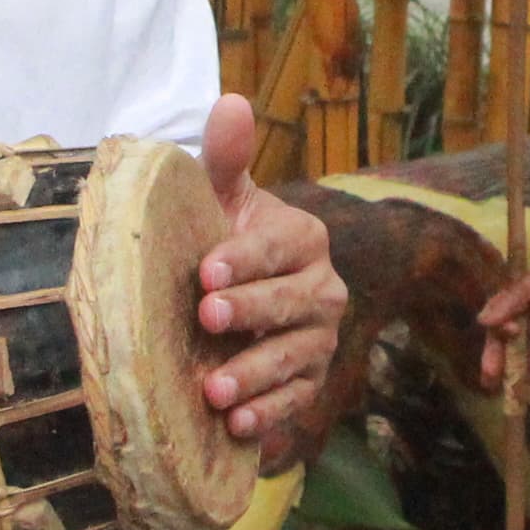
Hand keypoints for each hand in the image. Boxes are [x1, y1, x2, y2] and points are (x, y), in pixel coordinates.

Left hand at [191, 96, 346, 468]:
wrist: (227, 303)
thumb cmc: (219, 242)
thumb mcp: (219, 199)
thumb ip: (226, 156)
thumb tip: (231, 101)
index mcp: (303, 238)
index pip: (279, 246)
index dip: (244, 258)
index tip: (206, 272)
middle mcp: (323, 289)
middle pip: (292, 303)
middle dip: (250, 312)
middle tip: (206, 319)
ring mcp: (319, 341)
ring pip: (295, 358)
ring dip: (255, 375)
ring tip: (213, 390)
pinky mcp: (309, 384)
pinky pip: (296, 402)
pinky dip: (268, 416)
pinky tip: (236, 428)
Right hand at [471, 237, 529, 392]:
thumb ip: (508, 302)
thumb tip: (481, 321)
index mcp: (514, 305)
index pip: (496, 327)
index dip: (495, 338)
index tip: (509, 336)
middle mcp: (525, 322)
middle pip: (505, 347)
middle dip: (497, 364)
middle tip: (489, 382)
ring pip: (523, 358)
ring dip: (516, 374)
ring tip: (510, 393)